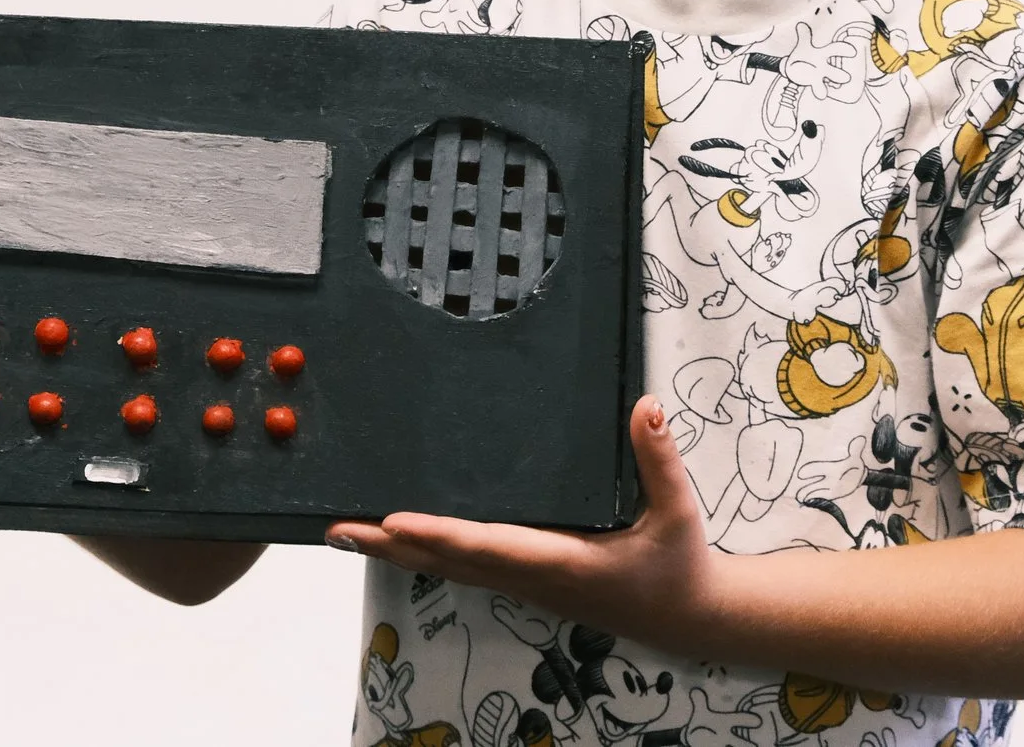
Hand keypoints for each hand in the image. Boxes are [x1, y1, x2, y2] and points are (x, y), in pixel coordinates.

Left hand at [326, 395, 713, 644]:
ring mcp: (523, 583)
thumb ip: (659, 459)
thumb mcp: (678, 511)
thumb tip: (645, 407)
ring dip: (395, 552)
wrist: (685, 617)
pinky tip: (395, 539)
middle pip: (449, 562)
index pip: (490, 546)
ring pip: (448, 568)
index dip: (440, 536)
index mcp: (561, 562)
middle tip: (337, 528)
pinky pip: (462, 566)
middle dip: (391, 547)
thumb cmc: (678, 564)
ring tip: (345, 531)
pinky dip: (422, 552)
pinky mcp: (524, 580)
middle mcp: (531, 577)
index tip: (394, 523)